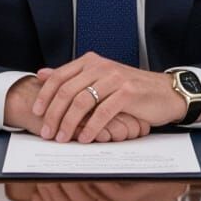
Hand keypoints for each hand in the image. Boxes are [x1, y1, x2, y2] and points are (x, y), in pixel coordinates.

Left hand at [5, 75, 151, 143]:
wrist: (165, 92)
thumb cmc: (130, 89)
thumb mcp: (99, 79)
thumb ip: (72, 77)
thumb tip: (42, 74)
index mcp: (91, 62)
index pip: (60, 76)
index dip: (45, 95)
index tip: (36, 113)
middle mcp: (101, 66)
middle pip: (67, 90)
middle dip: (53, 114)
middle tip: (47, 133)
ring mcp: (115, 78)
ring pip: (82, 101)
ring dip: (69, 123)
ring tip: (62, 139)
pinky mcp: (128, 92)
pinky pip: (102, 112)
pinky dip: (91, 127)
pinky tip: (85, 138)